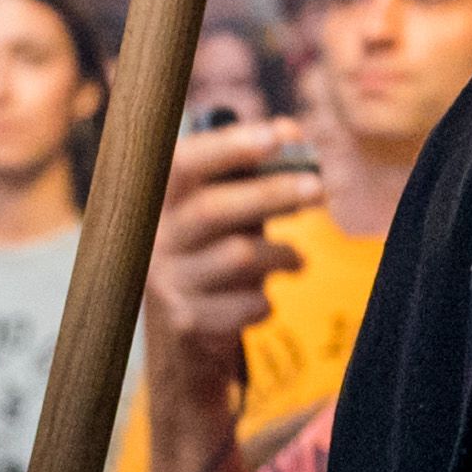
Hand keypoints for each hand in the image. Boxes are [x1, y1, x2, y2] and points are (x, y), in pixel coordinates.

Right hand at [144, 118, 323, 391]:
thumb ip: (250, 175)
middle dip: (271, 194)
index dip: (231, 146)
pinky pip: (244, 304)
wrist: (182, 335)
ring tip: (297, 259)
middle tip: (318, 188)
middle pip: (214, 210)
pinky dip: (265, 300)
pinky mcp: (187, 320)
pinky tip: (264, 299)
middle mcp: (153, 237)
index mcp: (158, 198)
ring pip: (237, 257)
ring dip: (280, 254)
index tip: (280, 135)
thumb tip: (291, 135)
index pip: (185, 163)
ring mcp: (166, 281)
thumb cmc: (212, 251)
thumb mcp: (222, 209)